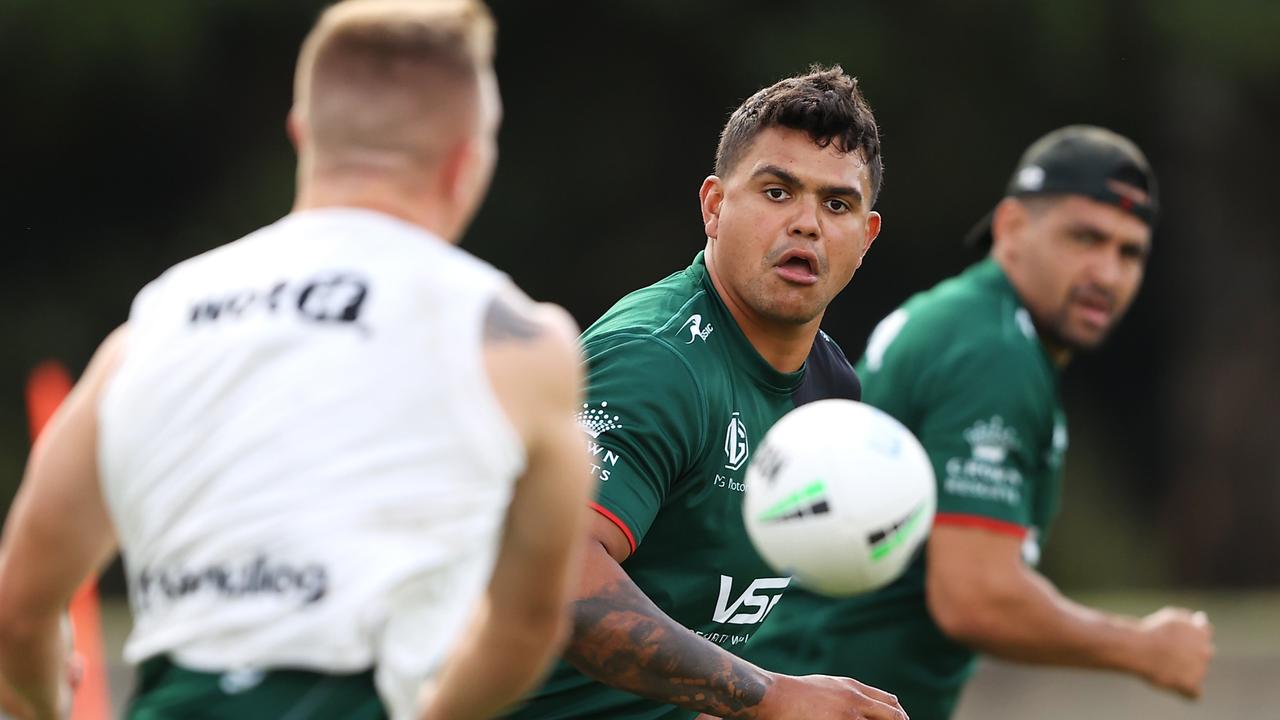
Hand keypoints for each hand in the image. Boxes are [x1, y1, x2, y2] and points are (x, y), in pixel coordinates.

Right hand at [754, 673, 906, 719]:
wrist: (774, 695)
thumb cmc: (795, 692)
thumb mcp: (828, 684)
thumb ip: (848, 693)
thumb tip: (863, 703)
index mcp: (854, 689)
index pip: (890, 704)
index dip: (899, 716)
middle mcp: (855, 701)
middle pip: (893, 716)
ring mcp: (848, 716)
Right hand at [1136, 607, 1213, 698]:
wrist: (1140, 647)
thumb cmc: (1152, 630)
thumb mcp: (1172, 616)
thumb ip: (1189, 619)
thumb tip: (1201, 618)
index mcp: (1202, 633)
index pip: (1205, 634)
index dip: (1191, 636)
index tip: (1176, 638)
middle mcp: (1205, 651)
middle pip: (1204, 654)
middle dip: (1191, 655)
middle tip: (1169, 653)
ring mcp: (1200, 669)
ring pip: (1197, 673)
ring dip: (1185, 671)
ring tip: (1163, 667)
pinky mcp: (1190, 684)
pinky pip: (1193, 693)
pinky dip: (1185, 691)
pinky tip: (1171, 685)